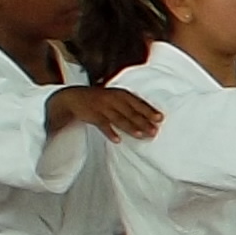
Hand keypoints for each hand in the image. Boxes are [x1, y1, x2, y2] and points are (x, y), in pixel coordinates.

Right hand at [50, 85, 165, 140]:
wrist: (75, 97)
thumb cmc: (101, 99)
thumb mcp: (116, 97)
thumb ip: (130, 106)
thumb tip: (150, 117)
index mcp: (121, 94)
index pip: (138, 103)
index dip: (149, 111)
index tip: (160, 118)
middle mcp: (113, 99)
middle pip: (131, 112)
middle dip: (143, 122)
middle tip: (154, 131)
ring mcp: (103, 107)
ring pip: (119, 118)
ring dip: (130, 127)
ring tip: (140, 135)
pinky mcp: (93, 115)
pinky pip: (103, 125)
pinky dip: (110, 132)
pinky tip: (117, 140)